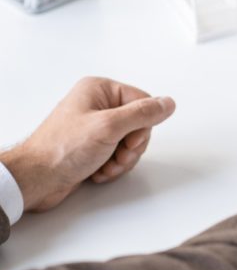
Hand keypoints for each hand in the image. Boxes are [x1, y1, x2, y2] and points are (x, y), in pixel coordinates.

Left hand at [0, 77, 175, 211]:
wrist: (35, 180)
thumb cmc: (62, 150)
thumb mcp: (109, 127)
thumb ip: (143, 114)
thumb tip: (168, 103)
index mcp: (100, 90)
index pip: (143, 102)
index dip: (142, 126)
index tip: (128, 141)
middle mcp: (98, 104)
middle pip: (139, 124)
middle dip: (131, 147)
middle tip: (116, 156)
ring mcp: (95, 126)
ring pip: (130, 142)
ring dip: (123, 160)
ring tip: (105, 166)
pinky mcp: (93, 146)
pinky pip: (118, 153)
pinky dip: (113, 166)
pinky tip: (99, 171)